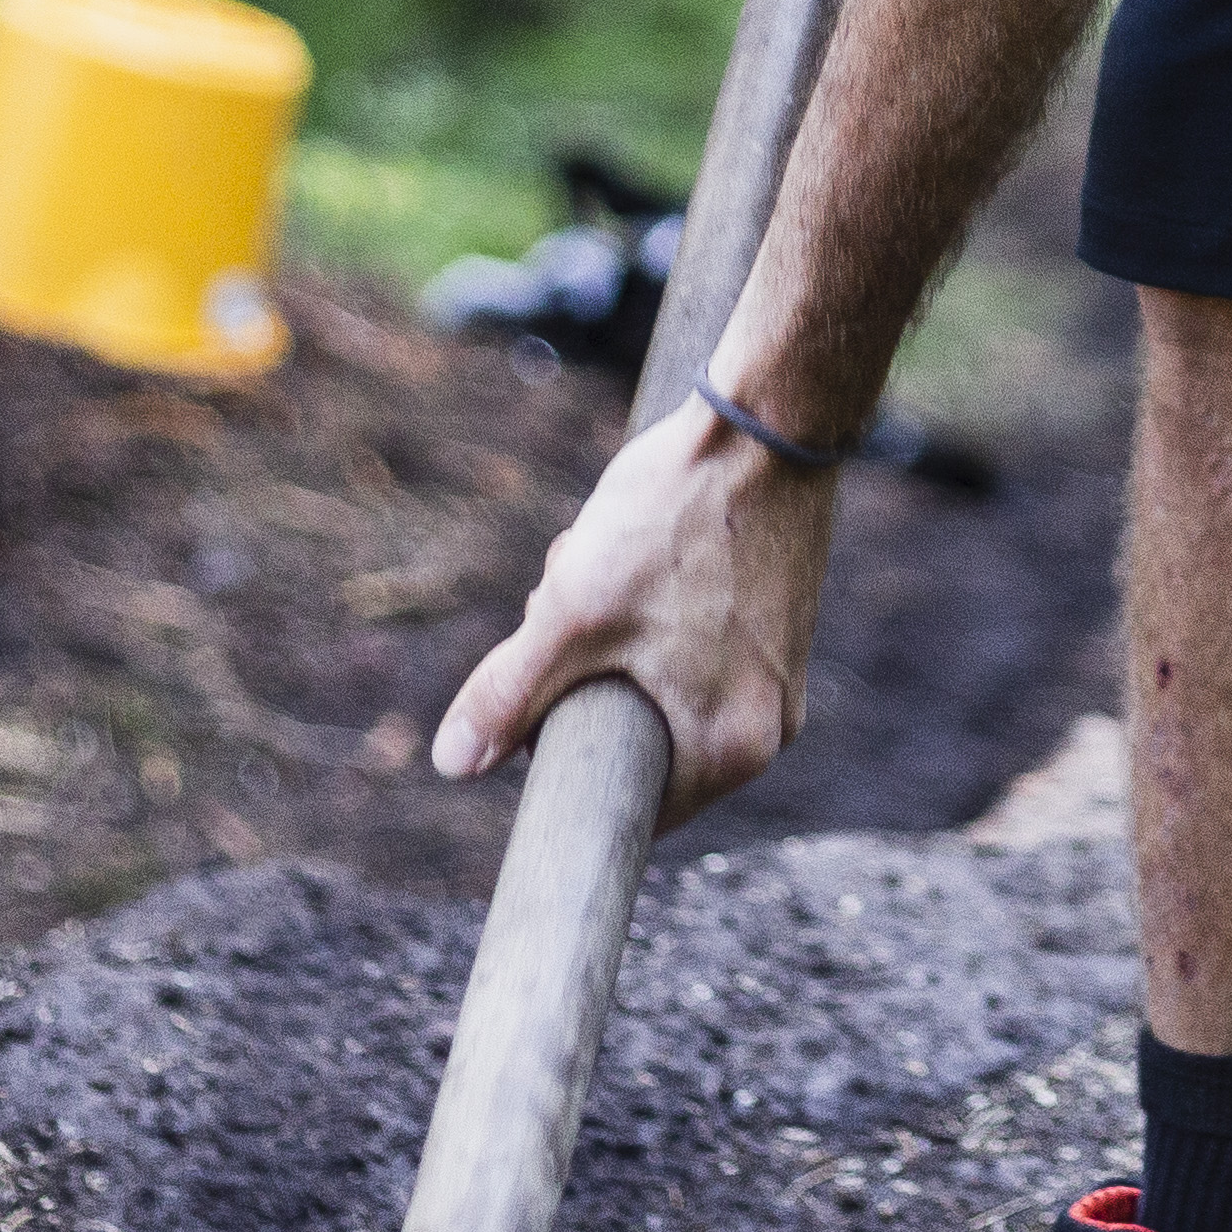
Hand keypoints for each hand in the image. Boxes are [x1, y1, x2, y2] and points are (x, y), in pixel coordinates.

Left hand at [433, 391, 838, 829]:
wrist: (773, 422)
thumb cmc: (679, 516)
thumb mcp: (574, 610)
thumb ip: (510, 694)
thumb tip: (452, 764)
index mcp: (727, 748)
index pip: (626, 809)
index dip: (561, 758)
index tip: (535, 702)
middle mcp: (769, 730)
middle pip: (636, 738)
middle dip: (581, 677)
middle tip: (567, 602)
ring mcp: (779, 680)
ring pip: (657, 687)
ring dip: (610, 637)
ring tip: (606, 561)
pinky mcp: (778, 634)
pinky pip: (693, 654)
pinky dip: (652, 616)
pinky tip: (643, 552)